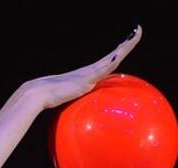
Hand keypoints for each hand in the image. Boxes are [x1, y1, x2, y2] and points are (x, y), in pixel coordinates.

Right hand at [22, 25, 142, 109]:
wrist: (40, 94)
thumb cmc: (51, 102)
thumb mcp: (71, 107)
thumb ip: (80, 110)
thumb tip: (84, 125)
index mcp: (89, 75)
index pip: (108, 63)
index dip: (119, 53)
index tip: (128, 46)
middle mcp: (91, 70)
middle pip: (114, 55)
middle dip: (127, 43)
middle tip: (138, 31)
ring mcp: (89, 72)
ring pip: (112, 57)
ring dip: (124, 46)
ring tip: (136, 34)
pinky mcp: (85, 77)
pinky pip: (103, 68)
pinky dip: (112, 60)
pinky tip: (120, 54)